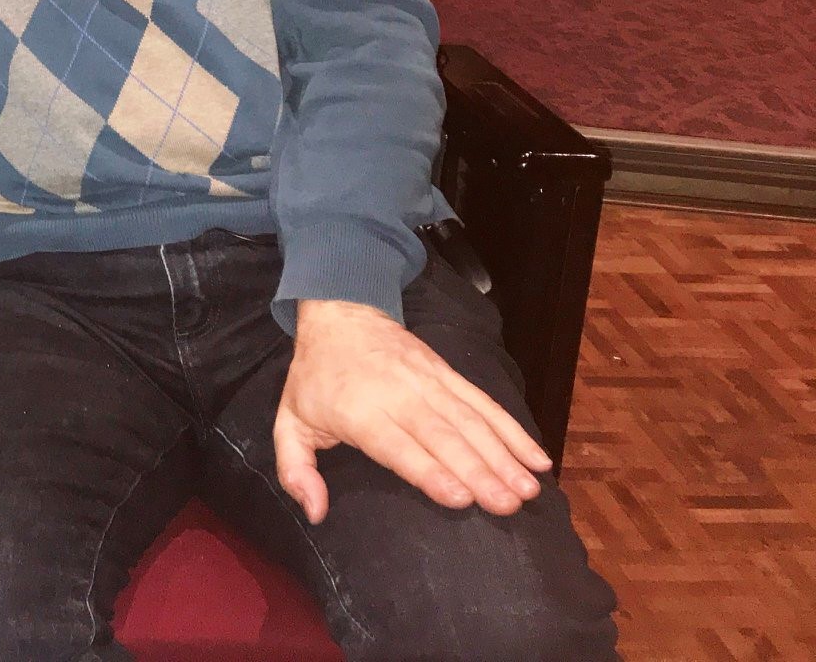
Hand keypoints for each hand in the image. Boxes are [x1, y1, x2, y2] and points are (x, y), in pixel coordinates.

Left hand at [274, 300, 551, 524]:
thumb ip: (295, 470)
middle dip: (478, 470)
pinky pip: (484, 402)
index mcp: (358, 411)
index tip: (460, 497)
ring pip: (470, 420)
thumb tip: (314, 512)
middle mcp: (398, 395)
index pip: (398, 445)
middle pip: (443, 435)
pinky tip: (536, 457)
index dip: (429, 470)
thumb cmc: (315, 379)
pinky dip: (512, 429)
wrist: (340, 314)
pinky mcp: (447, 373)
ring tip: (529, 488)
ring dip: (503, 454)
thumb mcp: (290, 421)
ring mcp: (428, 381)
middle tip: (508, 503)